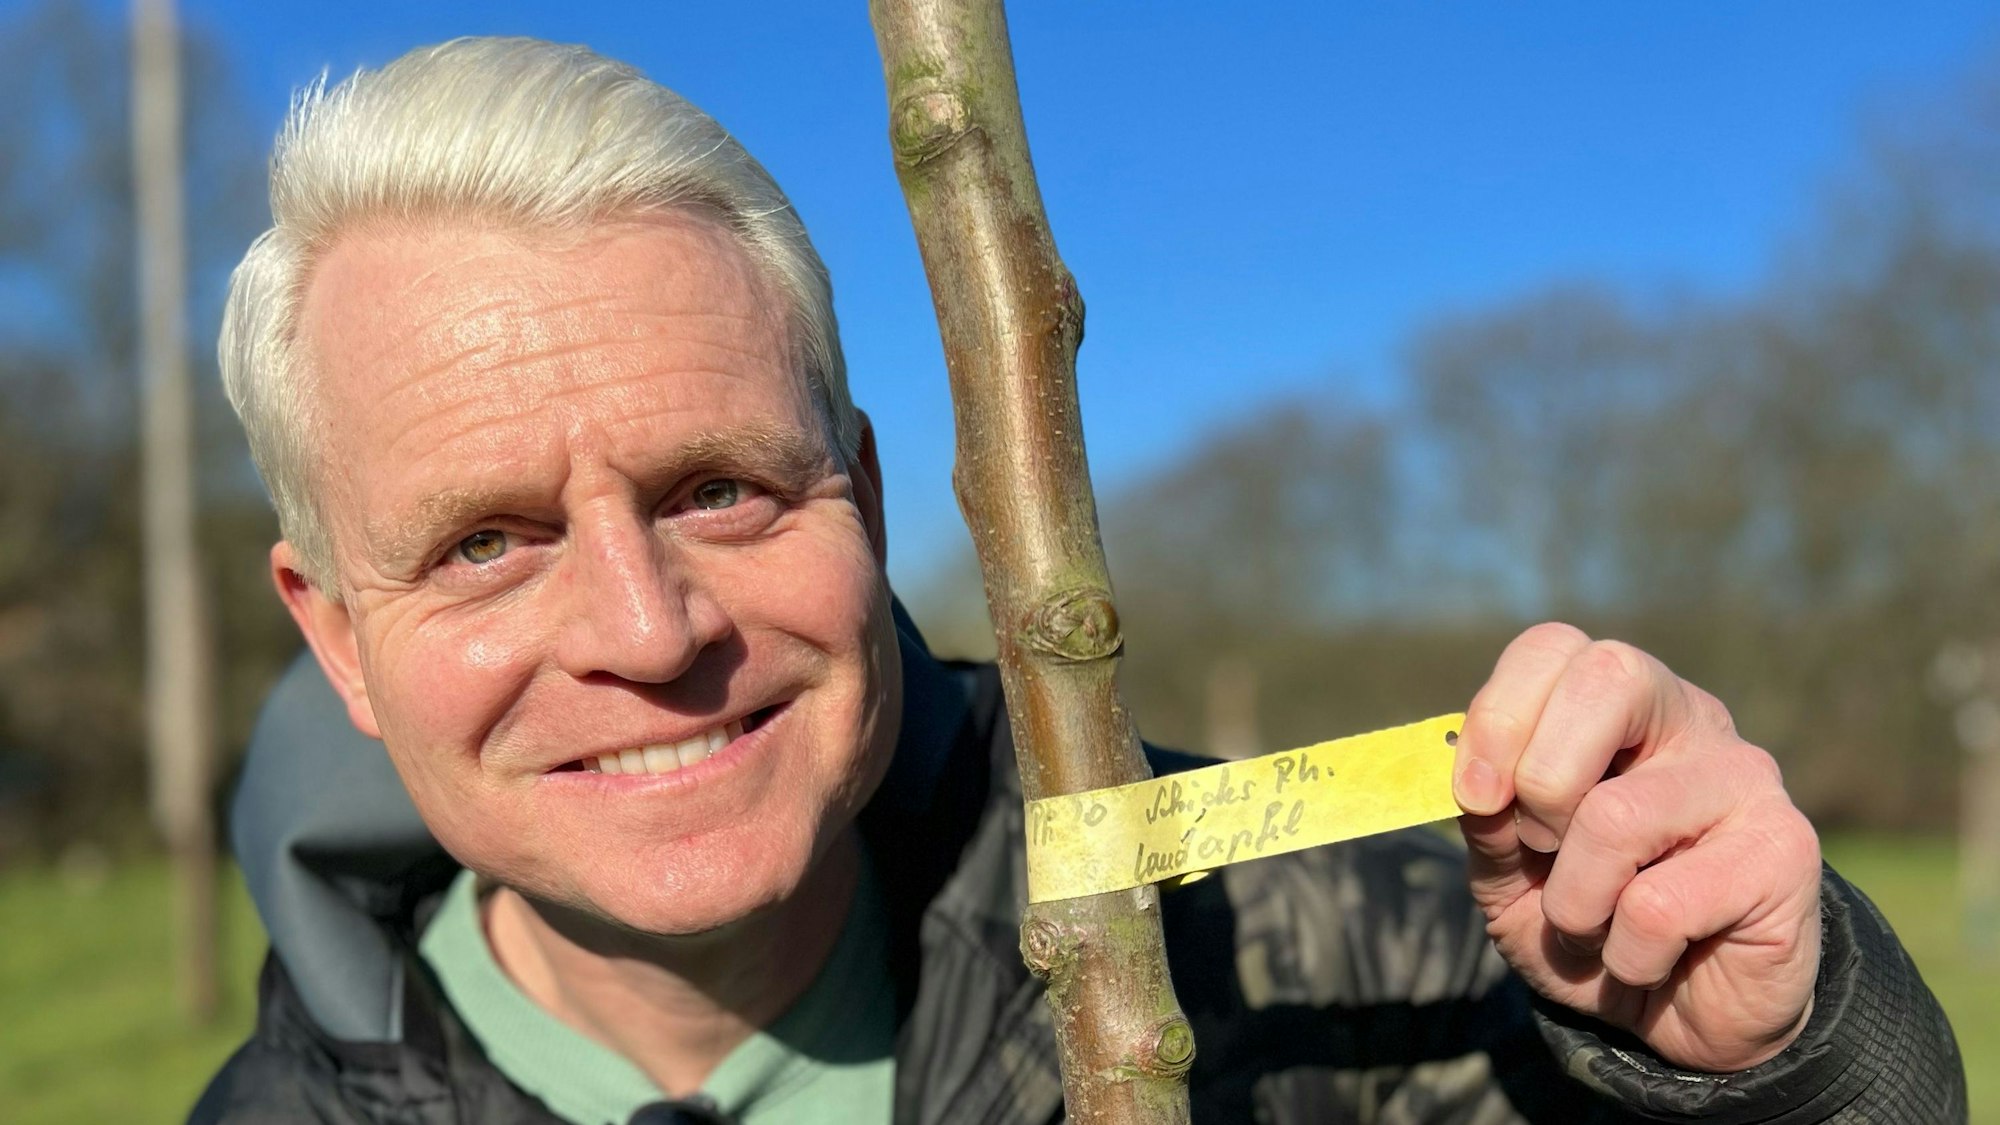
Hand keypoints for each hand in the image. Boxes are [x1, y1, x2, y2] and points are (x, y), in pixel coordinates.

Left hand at [1452, 623, 1821, 1072]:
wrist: (1681, 1015)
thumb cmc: (1592, 920)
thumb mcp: (1512, 870)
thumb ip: (1489, 818)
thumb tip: (1477, 785)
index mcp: (1620, 705)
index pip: (1554, 647)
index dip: (1499, 715)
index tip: (1477, 798)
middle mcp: (1692, 720)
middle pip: (1606, 680)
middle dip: (1542, 784)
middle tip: (1543, 851)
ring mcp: (1746, 779)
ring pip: (1615, 815)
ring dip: (1573, 901)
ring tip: (1595, 927)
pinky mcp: (1783, 851)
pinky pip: (1658, 904)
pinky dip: (1625, 953)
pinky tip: (1649, 958)